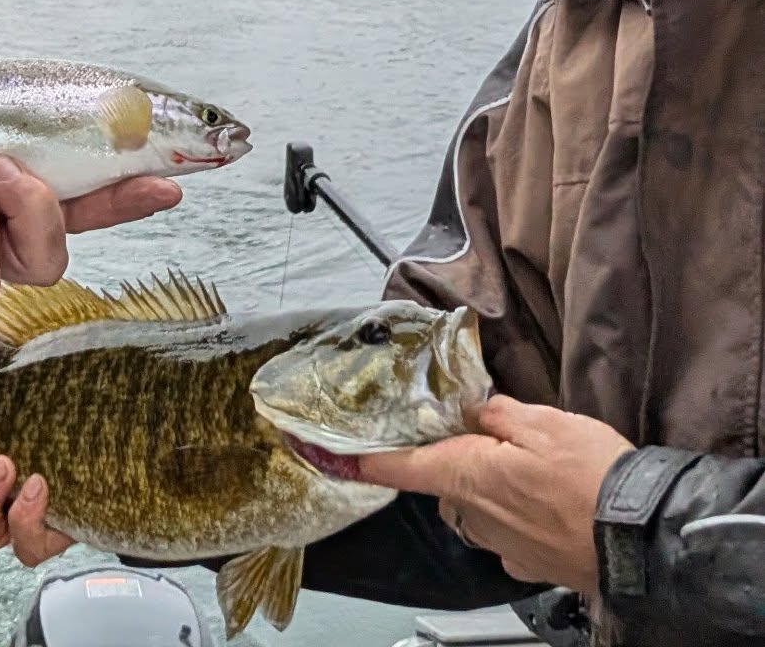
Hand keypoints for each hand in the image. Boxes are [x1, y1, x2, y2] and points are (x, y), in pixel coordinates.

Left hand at [357, 396, 633, 592]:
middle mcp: (475, 516)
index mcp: (467, 475)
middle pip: (443, 484)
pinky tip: (546, 501)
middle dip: (457, 461)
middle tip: (493, 438)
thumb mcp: (543, 421)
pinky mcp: (529, 564)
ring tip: (528, 468)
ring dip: (487, 488)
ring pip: (475, 509)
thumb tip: (474, 410)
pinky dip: (515, 514)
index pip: (400, 468)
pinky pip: (506, 532)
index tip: (330, 454)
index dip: (364, 460)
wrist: (645, 539)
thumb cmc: (592, 477)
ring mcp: (502, 545)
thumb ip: (497, 412)